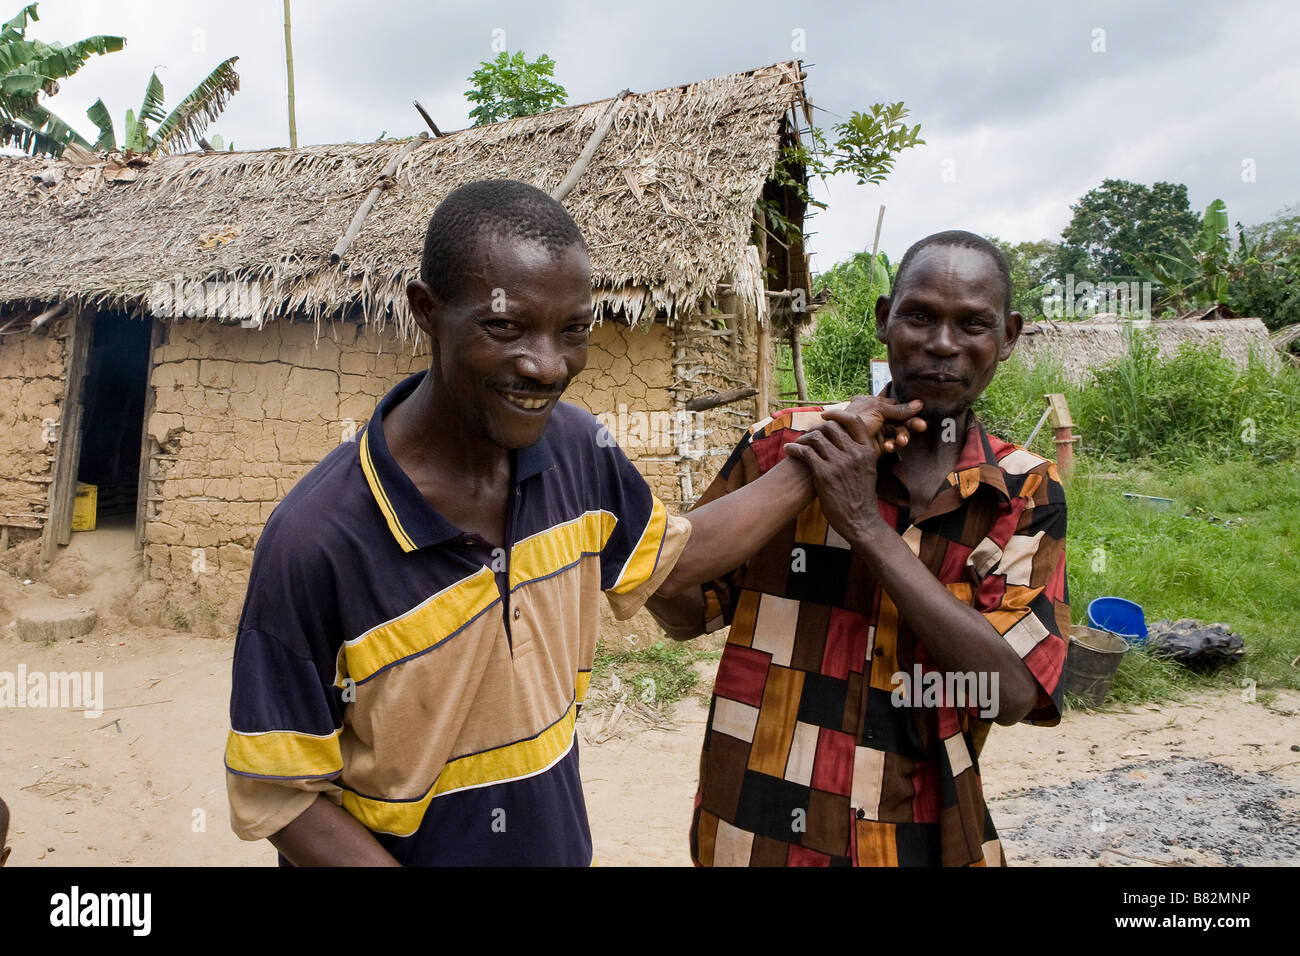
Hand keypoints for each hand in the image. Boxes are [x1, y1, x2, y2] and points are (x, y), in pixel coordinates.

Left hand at [783, 419, 889, 546]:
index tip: (825, 414)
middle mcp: (855, 453)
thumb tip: (842, 438)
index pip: (853, 421)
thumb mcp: (868, 469)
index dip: (837, 414)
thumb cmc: (861, 496)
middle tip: (807, 436)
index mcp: (867, 450)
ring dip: (802, 439)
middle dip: (815, 429)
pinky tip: (788, 450)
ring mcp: (840, 463)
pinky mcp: (825, 474)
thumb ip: (858, 452)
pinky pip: (805, 452)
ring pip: (816, 438)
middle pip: (830, 427)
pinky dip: (794, 449)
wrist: (861, 521)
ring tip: (796, 444)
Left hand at [820, 395, 925, 454]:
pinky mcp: (875, 446)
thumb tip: (920, 403)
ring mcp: (876, 431)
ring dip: (901, 436)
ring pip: (896, 432)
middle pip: (899, 419)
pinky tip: (889, 447)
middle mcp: (876, 416)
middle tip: (922, 427)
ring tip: (901, 441)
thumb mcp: (877, 411)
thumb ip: (898, 409)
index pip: (897, 405)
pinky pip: (890, 444)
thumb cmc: (852, 420)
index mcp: (874, 403)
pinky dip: (891, 445)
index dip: (910, 412)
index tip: (921, 415)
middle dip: (909, 424)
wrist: (835, 443)